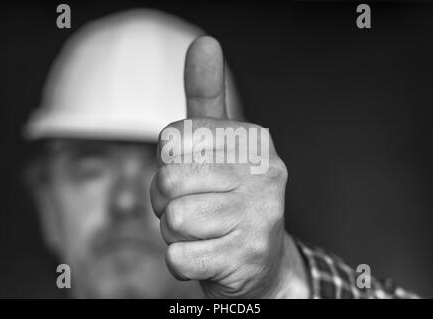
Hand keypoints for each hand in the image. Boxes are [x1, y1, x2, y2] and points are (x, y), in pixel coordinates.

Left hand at [150, 36, 308, 297]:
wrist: (259, 260)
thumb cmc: (225, 196)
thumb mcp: (217, 144)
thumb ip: (206, 95)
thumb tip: (205, 42)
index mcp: (253, 140)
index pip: (172, 140)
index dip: (168, 164)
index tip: (192, 175)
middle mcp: (265, 173)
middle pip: (168, 182)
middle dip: (167, 201)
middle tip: (195, 207)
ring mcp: (260, 217)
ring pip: (173, 221)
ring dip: (175, 232)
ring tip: (206, 231)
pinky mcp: (247, 257)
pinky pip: (178, 258)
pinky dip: (182, 261)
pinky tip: (209, 254)